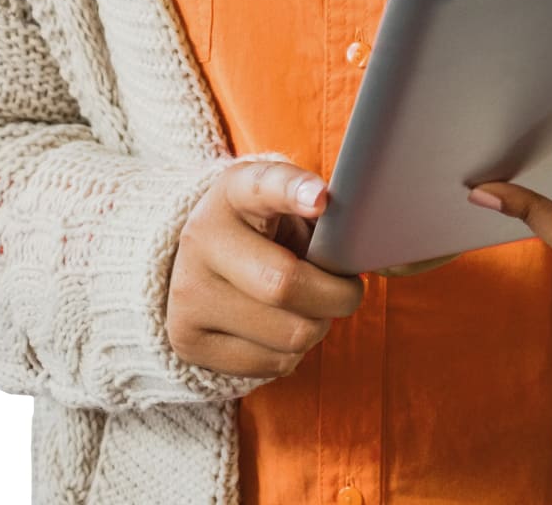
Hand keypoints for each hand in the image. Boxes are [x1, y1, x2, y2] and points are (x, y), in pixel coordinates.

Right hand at [168, 160, 364, 377]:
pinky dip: (294, 353)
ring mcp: (188, 293)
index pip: (262, 186)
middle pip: (285, 284)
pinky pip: (273, 365)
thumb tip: (363, 241)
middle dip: (336, 295)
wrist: (194, 266)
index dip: (293, 190)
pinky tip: (280, 327)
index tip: (322, 198)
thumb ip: (317, 212)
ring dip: (318, 326)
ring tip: (309, 307)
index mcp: (233, 192)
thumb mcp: (282, 205)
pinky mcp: (188, 340)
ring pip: (289, 335)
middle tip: (348, 289)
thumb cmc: (262, 230)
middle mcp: (202, 239)